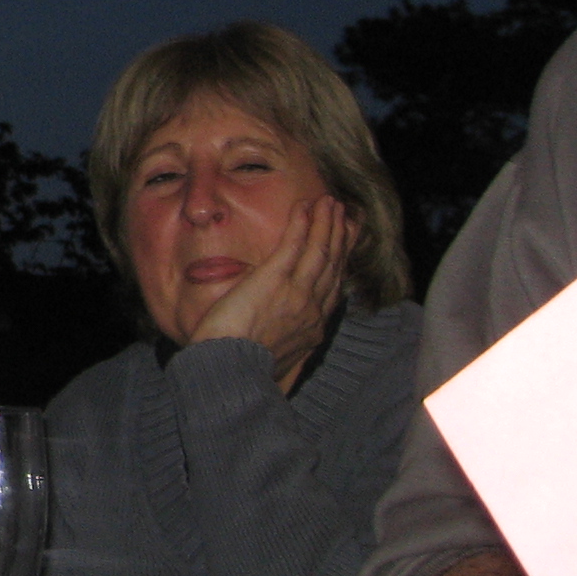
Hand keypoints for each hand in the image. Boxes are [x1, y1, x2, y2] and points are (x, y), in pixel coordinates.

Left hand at [187, 192, 349, 383]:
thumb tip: (285, 349)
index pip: (332, 288)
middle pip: (332, 266)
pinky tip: (306, 206)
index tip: (345, 246)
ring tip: (329, 202)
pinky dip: (303, 224)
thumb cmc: (240, 370)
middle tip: (345, 215)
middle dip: (339, 238)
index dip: (340, 263)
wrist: (231, 373)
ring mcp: (297, 293)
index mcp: (311, 328)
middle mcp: (312, 309)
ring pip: (320, 251)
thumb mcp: (276, 362)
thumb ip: (286, 347)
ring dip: (326, 224)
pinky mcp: (275, 280)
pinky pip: (294, 245)